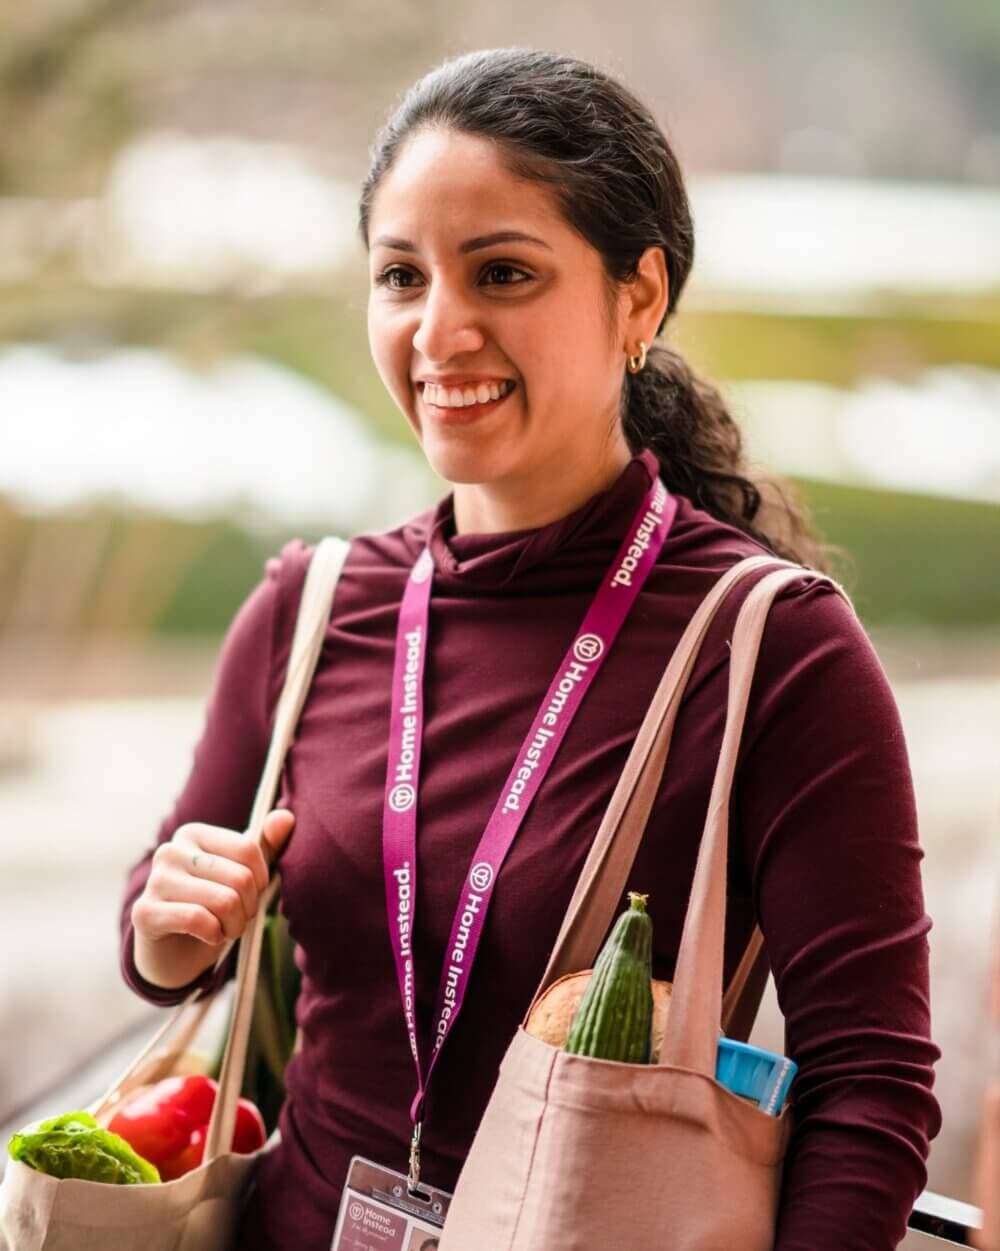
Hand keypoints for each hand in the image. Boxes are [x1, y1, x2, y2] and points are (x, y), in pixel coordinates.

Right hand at [130, 811, 294, 986]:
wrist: (174, 952)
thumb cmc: (212, 907)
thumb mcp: (242, 875)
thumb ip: (265, 846)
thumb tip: (286, 817)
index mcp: (194, 834)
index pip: (249, 849)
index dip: (261, 880)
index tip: (250, 895)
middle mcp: (170, 851)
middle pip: (240, 878)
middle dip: (248, 907)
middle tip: (237, 918)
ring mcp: (154, 881)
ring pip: (224, 901)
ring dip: (234, 925)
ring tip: (224, 928)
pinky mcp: (145, 912)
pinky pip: (199, 920)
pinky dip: (214, 935)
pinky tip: (208, 936)